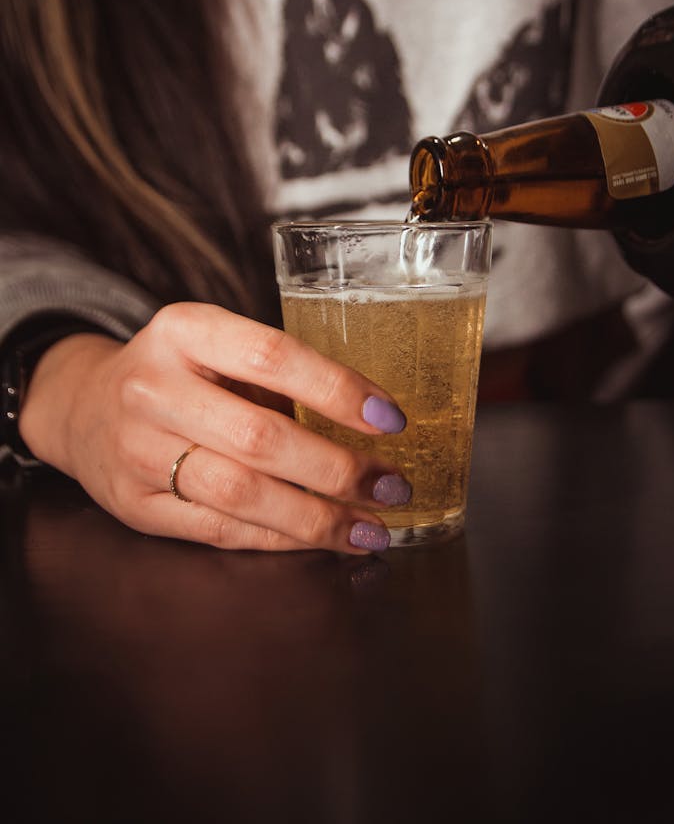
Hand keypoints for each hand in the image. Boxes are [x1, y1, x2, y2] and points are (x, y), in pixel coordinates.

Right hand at [19, 302, 410, 552]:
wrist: (83, 406)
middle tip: (392, 486)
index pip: (270, 355)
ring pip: (241, 495)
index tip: (391, 418)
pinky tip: (322, 539)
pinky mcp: (135, 505)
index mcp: (183, 330)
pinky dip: (280, 539)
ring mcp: (137, 450)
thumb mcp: (214, 344)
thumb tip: (374, 420)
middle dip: (339, 469)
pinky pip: (220, 530)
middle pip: (260, 437)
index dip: (337, 390)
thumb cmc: (177, 372)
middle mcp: (152, 388)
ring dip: (317, 518)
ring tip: (371, 527)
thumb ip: (275, 372)